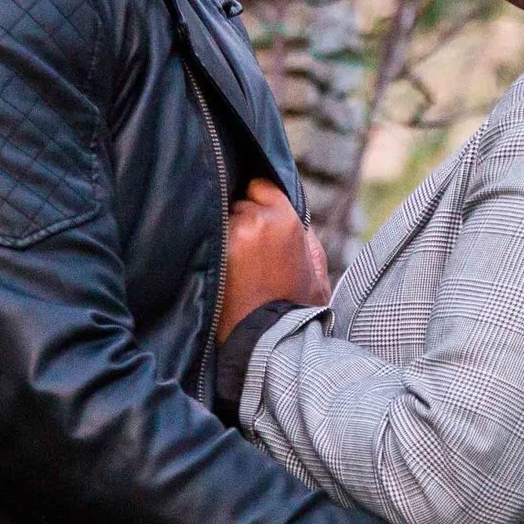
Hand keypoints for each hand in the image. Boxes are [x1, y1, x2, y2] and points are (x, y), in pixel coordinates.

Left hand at [220, 178, 329, 338]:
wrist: (272, 338)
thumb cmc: (296, 305)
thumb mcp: (314, 263)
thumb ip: (301, 233)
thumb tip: (286, 213)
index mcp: (286, 219)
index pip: (260, 185)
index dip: (259, 200)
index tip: (257, 216)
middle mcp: (257, 220)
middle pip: (239, 202)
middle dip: (242, 218)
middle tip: (250, 249)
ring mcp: (232, 235)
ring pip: (222, 220)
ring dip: (226, 234)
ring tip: (237, 264)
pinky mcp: (214, 253)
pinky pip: (210, 239)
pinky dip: (215, 250)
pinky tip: (225, 270)